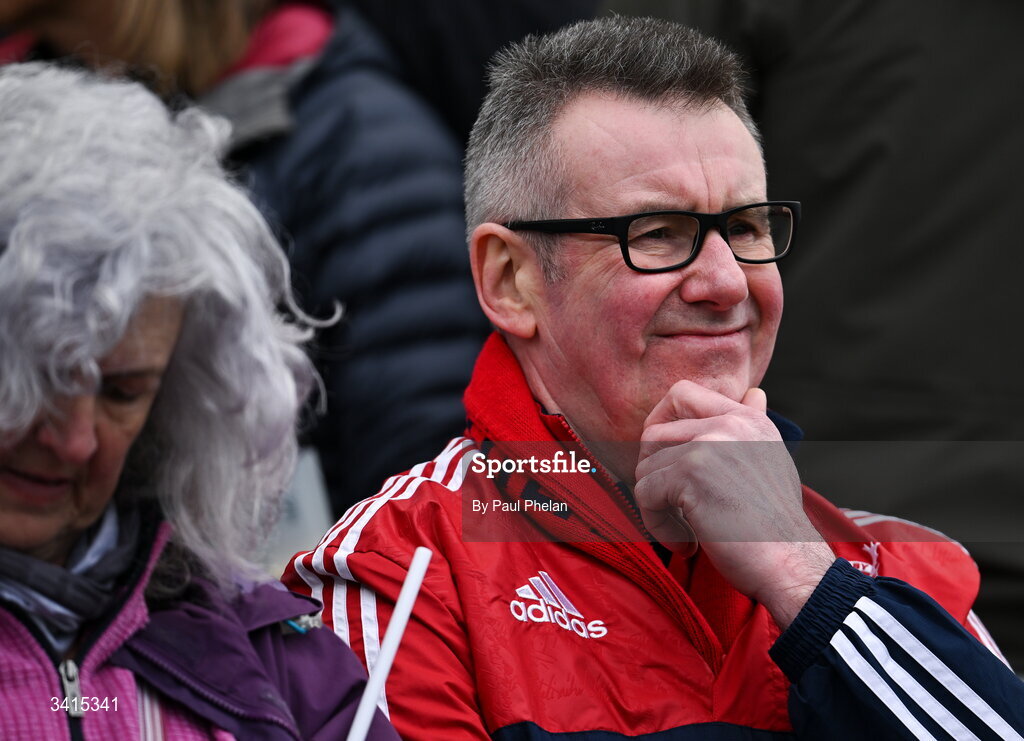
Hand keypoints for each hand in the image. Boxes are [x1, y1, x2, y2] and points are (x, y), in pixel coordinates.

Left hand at [634, 381, 834, 628]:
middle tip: (673, 508)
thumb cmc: (775, 524)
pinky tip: (687, 543)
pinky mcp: (690, 472)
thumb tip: (753, 393)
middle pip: (654, 434)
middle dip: (654, 474)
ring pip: (645, 468)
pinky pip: (644, 493)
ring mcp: (708, 445)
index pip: (682, 393)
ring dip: (657, 507)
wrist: (789, 563)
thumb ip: (753, 426)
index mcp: (747, 418)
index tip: (666, 461)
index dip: (660, 424)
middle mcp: (729, 423)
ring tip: (687, 531)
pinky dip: (657, 525)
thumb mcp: (770, 462)